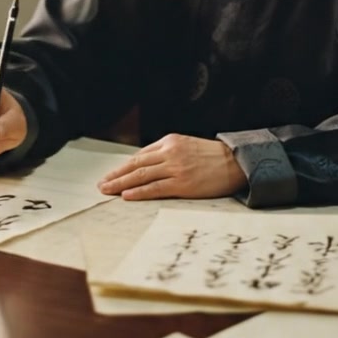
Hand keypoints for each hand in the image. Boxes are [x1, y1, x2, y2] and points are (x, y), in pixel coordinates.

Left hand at [97, 134, 245, 200]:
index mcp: (170, 142)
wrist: (236, 163)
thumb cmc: (212, 157)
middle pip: (136, 165)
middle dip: (116, 175)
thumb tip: (146, 166)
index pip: (140, 156)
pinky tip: (126, 195)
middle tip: (101, 184)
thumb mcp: (187, 146)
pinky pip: (155, 188)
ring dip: (121, 183)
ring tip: (107, 190)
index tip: (111, 175)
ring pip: (141, 176)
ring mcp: (176, 168)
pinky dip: (139, 192)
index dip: (123, 167)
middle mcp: (170, 152)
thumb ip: (167, 154)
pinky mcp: (183, 183)